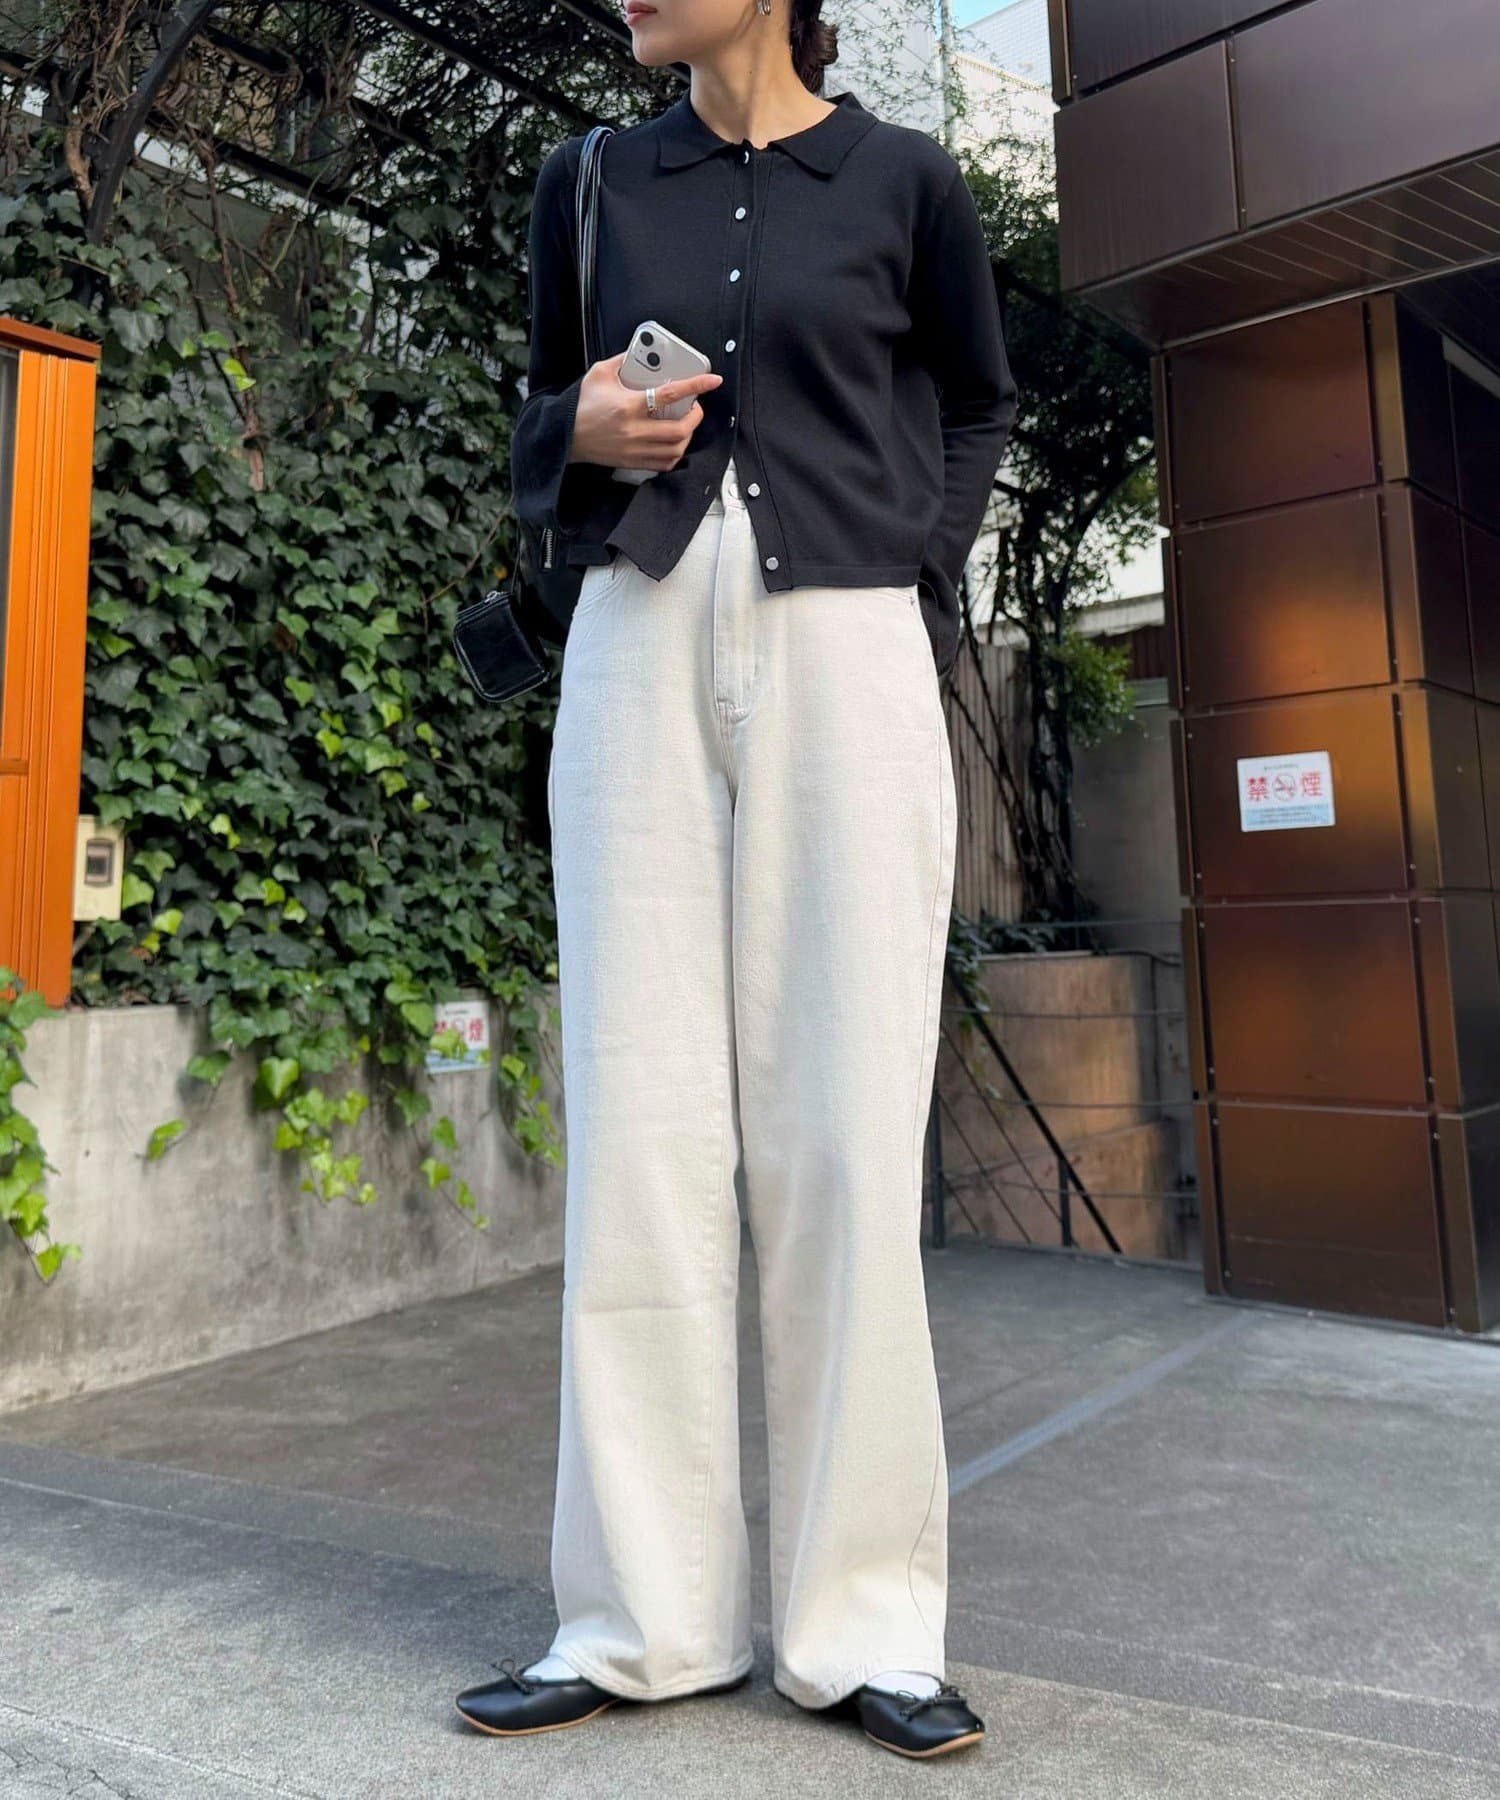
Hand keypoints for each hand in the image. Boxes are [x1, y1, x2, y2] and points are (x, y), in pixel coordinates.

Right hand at [568, 351, 723, 472]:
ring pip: (675, 450)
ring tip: (686, 425)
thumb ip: (624, 361)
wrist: (564, 436)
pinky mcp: (632, 462)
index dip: (695, 385)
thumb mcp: (599, 374)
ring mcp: (634, 450)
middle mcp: (634, 431)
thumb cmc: (580, 406)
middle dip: (695, 418)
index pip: (670, 394)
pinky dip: (675, 454)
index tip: (712, 381)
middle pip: (680, 430)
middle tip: (695, 408)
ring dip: (687, 437)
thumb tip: (643, 353)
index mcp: (628, 406)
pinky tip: (674, 443)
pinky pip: (663, 464)